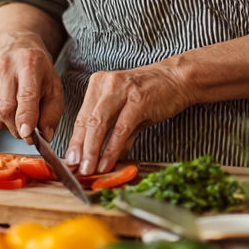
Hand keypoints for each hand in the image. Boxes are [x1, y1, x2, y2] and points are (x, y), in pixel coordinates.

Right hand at [0, 40, 63, 141]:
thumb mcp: (55, 86)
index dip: (25, 117)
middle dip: (19, 128)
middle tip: (29, 132)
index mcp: (29, 64)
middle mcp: (6, 67)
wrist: (17, 47)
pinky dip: (2, 120)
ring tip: (20, 114)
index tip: (27, 134)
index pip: (26, 95)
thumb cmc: (39, 70)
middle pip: (7, 108)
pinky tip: (10, 108)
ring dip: (11, 125)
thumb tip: (45, 136)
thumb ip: (52, 113)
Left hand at [65, 61, 191, 174]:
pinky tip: (107, 163)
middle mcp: (106, 84)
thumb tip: (100, 159)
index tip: (69, 162)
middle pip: (86, 121)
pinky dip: (112, 148)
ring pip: (99, 124)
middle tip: (75, 169)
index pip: (81, 117)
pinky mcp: (138, 100)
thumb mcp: (126, 109)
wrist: (178, 79)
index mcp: (98, 84)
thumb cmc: (151, 94)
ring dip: (92, 151)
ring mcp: (122, 90)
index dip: (74, 142)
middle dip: (80, 149)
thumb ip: (113, 133)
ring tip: (88, 170)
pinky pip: (121, 128)